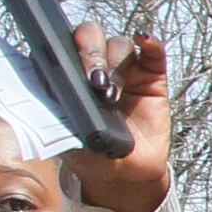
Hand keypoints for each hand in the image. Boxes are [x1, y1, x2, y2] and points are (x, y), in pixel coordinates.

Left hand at [59, 27, 174, 211]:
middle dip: (90, 54)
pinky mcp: (151, 77)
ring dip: (115, 63)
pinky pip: (153, 53)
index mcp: (68, 76)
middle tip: (94, 81)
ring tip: (112, 95)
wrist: (124, 174)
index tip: (62, 68)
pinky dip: (150, 43)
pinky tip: (145, 40)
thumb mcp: (67, 137)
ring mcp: (124, 70)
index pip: (60, 47)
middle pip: (90, 37)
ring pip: (118, 45)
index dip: (60, 51)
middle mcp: (95, 67)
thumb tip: (57, 93)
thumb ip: (59, 112)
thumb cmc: (92, 155)